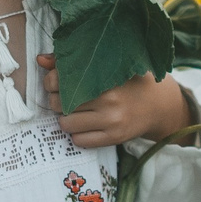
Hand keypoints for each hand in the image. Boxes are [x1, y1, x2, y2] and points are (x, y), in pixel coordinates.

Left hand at [40, 54, 193, 148]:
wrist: (160, 105)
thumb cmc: (128, 81)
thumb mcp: (107, 65)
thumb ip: (74, 61)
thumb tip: (40, 60)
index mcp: (105, 77)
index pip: (61, 80)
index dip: (52, 80)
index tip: (56, 80)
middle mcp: (108, 100)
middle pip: (59, 103)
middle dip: (55, 100)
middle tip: (63, 96)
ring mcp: (111, 121)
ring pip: (66, 124)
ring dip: (64, 118)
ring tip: (73, 111)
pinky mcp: (113, 138)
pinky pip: (79, 140)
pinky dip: (76, 133)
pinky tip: (84, 124)